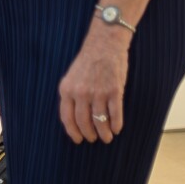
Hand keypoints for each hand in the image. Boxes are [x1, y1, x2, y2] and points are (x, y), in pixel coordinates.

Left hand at [58, 25, 129, 143]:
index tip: (78, 139)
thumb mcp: (72, 76)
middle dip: (89, 134)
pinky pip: (115, 114)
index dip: (73, 131)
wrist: (104, 43)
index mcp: (67, 89)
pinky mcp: (114, 91)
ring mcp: (98, 92)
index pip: (67, 117)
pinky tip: (117, 128)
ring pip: (100, 121)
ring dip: (104, 133)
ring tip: (107, 137)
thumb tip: (74, 118)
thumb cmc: (88, 60)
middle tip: (93, 139)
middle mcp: (81, 93)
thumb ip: (72, 95)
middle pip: (84, 122)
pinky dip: (117, 124)